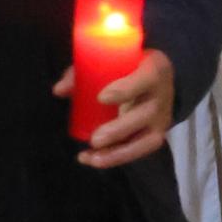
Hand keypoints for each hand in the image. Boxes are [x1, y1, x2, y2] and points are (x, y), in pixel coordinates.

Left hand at [62, 48, 175, 169]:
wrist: (157, 79)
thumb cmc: (128, 67)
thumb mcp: (110, 61)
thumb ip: (84, 72)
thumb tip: (59, 90)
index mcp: (155, 69)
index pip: (147, 78)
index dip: (126, 90)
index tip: (101, 98)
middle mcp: (162, 96)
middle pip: (147, 114)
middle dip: (120, 129)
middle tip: (95, 139)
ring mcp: (161, 118)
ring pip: (148, 139)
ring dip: (120, 152)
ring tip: (93, 159)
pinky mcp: (156, 134)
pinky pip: (141, 150)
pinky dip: (117, 158)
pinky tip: (94, 160)